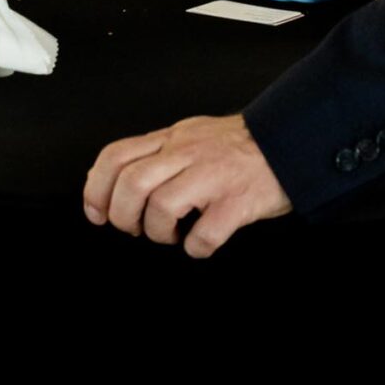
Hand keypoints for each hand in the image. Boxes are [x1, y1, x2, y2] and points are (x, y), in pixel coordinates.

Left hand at [82, 115, 291, 257]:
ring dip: (158, 232)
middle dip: (123, 216)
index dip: (96, 188)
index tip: (96, 212)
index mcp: (172, 139)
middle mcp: (187, 153)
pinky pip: (203, 236)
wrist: (288, 142)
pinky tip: (200, 242)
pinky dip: (195, 248)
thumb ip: (154, 153)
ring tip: (171, 235)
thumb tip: (109, 177)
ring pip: (161, 207)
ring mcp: (213, 177)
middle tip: (135, 228)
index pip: (116, 156)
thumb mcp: (189, 135)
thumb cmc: (237, 146)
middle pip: (132, 184)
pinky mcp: (237, 202)